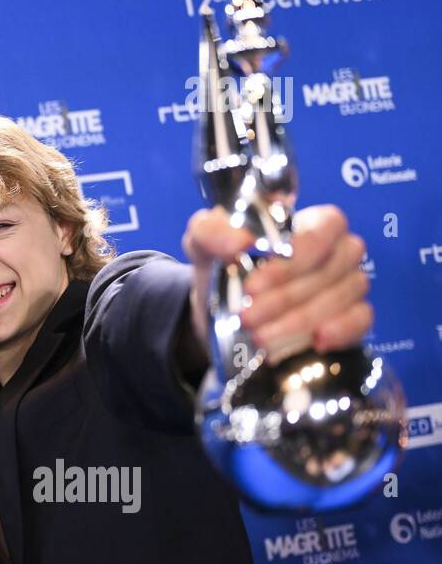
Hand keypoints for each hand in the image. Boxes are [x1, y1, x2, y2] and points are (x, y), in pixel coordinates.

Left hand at [182, 204, 371, 360]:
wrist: (220, 309)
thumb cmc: (222, 265)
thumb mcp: (204, 241)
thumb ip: (212, 230)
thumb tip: (239, 241)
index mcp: (311, 222)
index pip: (324, 229)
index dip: (293, 258)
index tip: (253, 285)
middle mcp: (338, 249)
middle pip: (329, 269)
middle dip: (284, 298)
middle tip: (247, 317)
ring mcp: (350, 282)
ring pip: (340, 298)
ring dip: (298, 321)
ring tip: (259, 336)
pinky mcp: (354, 315)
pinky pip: (361, 320)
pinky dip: (339, 331)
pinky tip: (314, 341)